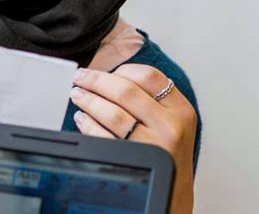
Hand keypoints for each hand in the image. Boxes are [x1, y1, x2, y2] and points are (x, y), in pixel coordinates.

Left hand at [70, 64, 197, 213]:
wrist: (174, 188)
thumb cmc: (166, 150)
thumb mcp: (171, 121)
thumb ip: (150, 98)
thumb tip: (107, 76)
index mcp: (180, 110)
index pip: (149, 76)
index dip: (121, 70)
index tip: (103, 71)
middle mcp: (170, 126)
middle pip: (125, 91)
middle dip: (96, 81)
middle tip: (80, 78)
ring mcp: (153, 145)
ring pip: (112, 113)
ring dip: (88, 100)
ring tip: (77, 95)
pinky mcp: (134, 160)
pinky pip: (103, 136)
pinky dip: (87, 124)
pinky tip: (81, 118)